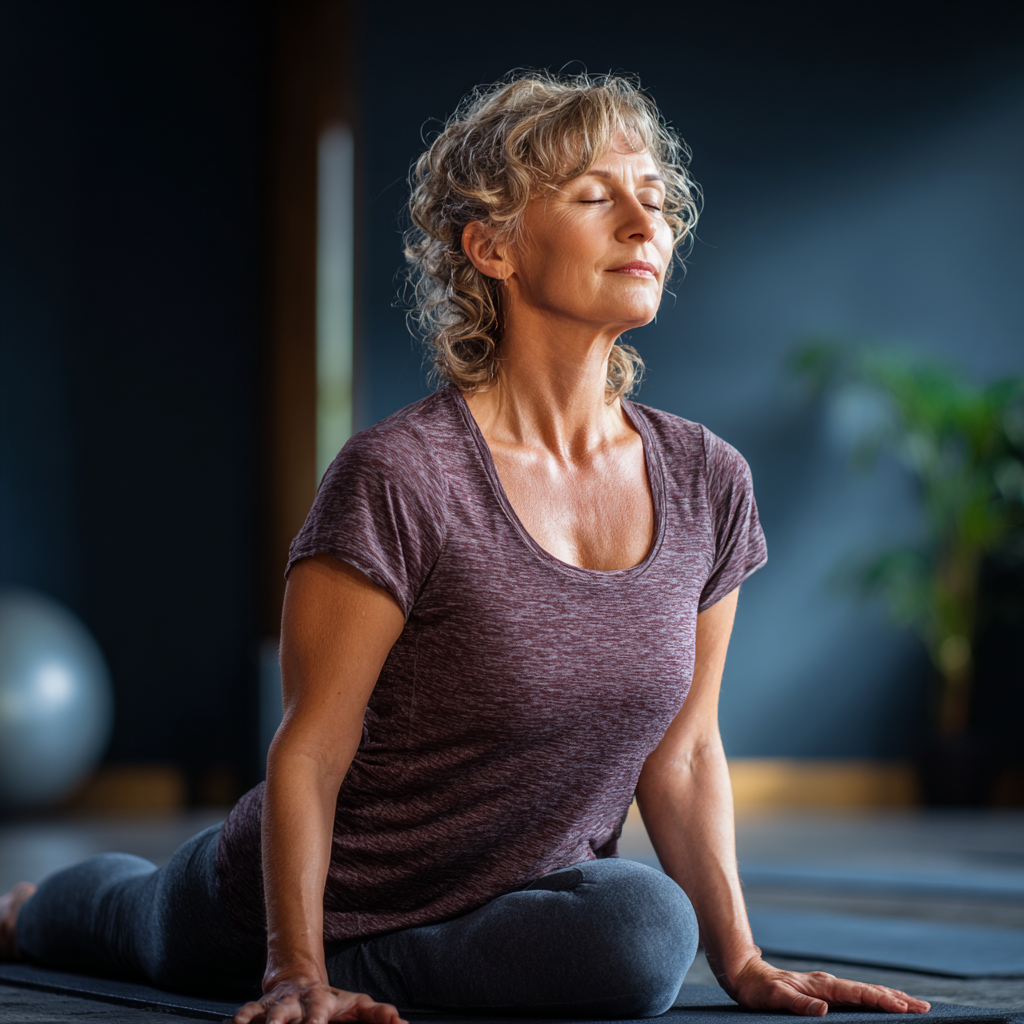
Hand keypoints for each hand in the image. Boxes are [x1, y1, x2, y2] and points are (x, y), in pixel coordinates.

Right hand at [232, 979, 406, 1023]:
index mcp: (323, 1001)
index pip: (320, 1011)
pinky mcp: (260, 1009)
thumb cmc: (333, 1002)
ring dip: (267, 1022)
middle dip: (288, 1023)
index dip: (316, 1019)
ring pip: (270, 1012)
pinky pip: (247, 1013)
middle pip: (293, 1012)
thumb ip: (379, 1015)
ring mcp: (279, 1005)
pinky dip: (241, 1020)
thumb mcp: (358, 1006)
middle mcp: (299, 1002)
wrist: (301, 980)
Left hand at [726, 955, 931, 1016]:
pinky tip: (881, 1007)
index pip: (859, 993)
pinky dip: (874, 1001)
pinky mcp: (824, 994)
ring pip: (864, 993)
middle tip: (924, 1008)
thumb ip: (797, 1003)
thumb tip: (823, 1009)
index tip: (905, 1007)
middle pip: (868, 990)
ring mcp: (827, 988)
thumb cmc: (759, 990)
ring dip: (889, 999)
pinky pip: (855, 998)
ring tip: (913, 1006)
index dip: (882, 1000)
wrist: (745, 975)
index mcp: (822, 985)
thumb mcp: (774, 998)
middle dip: (896, 999)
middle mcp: (828, 984)